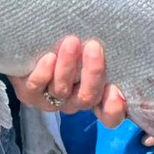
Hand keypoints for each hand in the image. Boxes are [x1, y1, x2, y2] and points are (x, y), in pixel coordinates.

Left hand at [11, 35, 127, 126]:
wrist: (30, 41)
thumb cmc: (69, 41)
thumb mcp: (90, 46)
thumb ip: (103, 50)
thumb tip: (124, 37)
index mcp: (94, 94)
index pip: (110, 115)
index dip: (114, 108)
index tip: (116, 90)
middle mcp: (73, 101)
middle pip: (87, 98)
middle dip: (93, 72)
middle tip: (93, 46)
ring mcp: (50, 100)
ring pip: (62, 90)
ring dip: (68, 66)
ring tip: (71, 42)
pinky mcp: (29, 94)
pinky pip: (37, 88)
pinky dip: (44, 73)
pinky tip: (48, 57)